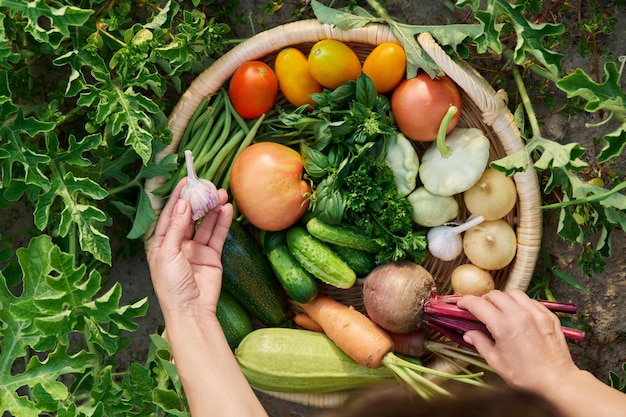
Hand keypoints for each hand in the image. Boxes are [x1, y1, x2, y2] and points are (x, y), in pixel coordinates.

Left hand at [147, 178, 232, 316]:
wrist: (191, 310)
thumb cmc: (171, 285)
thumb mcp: (168, 253)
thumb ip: (176, 227)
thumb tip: (183, 204)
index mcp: (162, 243)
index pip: (171, 214)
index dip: (178, 197)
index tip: (187, 181)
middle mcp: (179, 244)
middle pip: (190, 216)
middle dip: (199, 201)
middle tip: (209, 186)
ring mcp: (196, 249)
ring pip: (206, 224)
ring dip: (213, 209)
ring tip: (222, 195)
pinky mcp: (212, 256)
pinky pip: (217, 235)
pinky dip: (222, 222)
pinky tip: (226, 210)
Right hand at [457, 289, 577, 392]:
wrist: (557, 380)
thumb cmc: (526, 375)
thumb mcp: (496, 362)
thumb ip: (480, 343)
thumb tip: (469, 333)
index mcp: (503, 326)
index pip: (478, 304)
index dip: (466, 302)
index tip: (461, 304)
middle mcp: (519, 314)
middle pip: (494, 294)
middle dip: (483, 300)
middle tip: (480, 310)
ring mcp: (536, 313)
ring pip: (513, 293)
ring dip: (503, 298)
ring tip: (500, 310)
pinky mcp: (548, 315)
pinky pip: (530, 300)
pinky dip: (520, 303)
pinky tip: (518, 314)